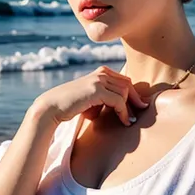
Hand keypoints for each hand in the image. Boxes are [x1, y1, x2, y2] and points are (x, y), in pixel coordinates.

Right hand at [33, 66, 148, 126]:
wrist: (53, 107)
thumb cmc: (72, 106)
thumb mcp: (92, 98)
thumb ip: (106, 96)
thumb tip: (125, 105)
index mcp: (101, 72)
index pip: (124, 80)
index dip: (133, 93)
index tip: (139, 105)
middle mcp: (101, 73)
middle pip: (127, 85)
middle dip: (135, 99)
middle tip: (142, 111)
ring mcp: (99, 80)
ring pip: (125, 93)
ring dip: (129, 108)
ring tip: (129, 121)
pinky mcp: (97, 90)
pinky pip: (119, 101)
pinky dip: (124, 113)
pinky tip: (125, 122)